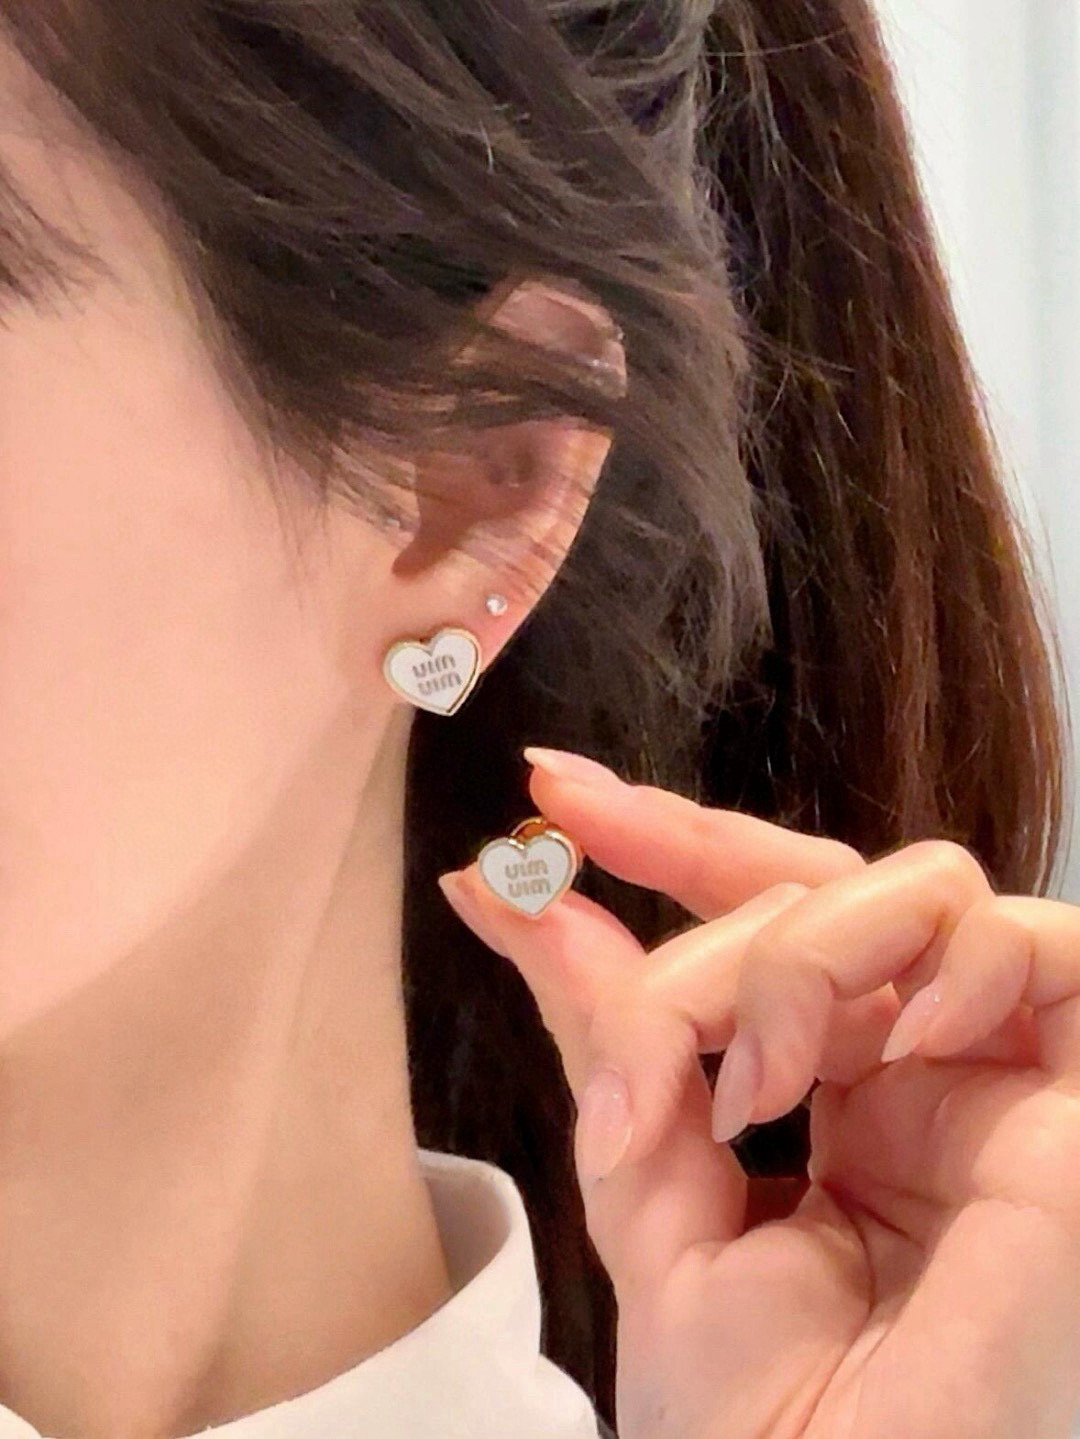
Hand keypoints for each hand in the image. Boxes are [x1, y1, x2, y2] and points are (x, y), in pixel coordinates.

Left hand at [438, 750, 1079, 1438]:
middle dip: (687, 848)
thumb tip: (512, 900)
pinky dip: (944, 961)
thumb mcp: (653, 1207)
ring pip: (914, 887)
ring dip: (795, 952)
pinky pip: (1039, 943)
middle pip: (823, 883)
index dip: (663, 845)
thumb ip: (612, 1046)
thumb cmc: (762, 1427)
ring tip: (751, 1086)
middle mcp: (918, 1074)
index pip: (758, 929)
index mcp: (829, 1101)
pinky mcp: (1079, 1100)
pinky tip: (886, 1055)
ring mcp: (999, 1081)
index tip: (550, 795)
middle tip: (568, 834)